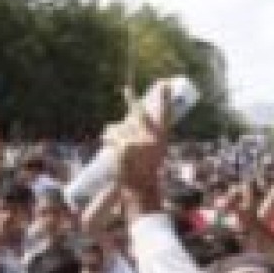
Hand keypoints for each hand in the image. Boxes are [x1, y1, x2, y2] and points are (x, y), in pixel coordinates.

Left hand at [107, 84, 171, 216]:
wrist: (140, 187)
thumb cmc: (148, 169)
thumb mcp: (155, 150)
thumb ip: (149, 133)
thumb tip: (135, 114)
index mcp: (161, 137)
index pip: (165, 113)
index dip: (165, 98)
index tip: (164, 84)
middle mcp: (150, 137)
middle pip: (138, 113)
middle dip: (131, 99)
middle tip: (125, 88)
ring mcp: (136, 141)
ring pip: (120, 127)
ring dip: (115, 132)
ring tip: (116, 141)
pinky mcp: (123, 147)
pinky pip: (111, 136)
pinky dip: (108, 139)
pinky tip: (109, 145)